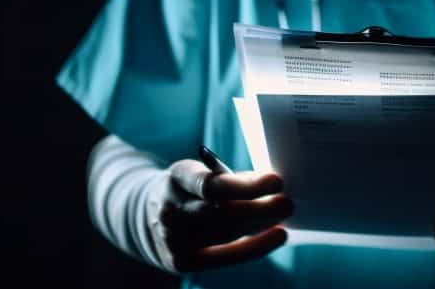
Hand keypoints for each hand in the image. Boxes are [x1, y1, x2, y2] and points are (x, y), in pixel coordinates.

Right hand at [148, 159, 293, 272]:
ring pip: (224, 233)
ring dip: (260, 225)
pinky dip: (254, 247)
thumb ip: (233, 180)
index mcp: (178, 177)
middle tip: (287, 203)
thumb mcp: (201, 174)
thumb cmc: (191, 191)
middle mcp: (171, 209)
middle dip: (259, 208)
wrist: (147, 218)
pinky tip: (277, 236)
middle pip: (221, 212)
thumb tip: (274, 186)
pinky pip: (223, 258)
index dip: (246, 185)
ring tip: (283, 218)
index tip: (276, 181)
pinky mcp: (180, 261)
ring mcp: (173, 238)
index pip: (211, 184)